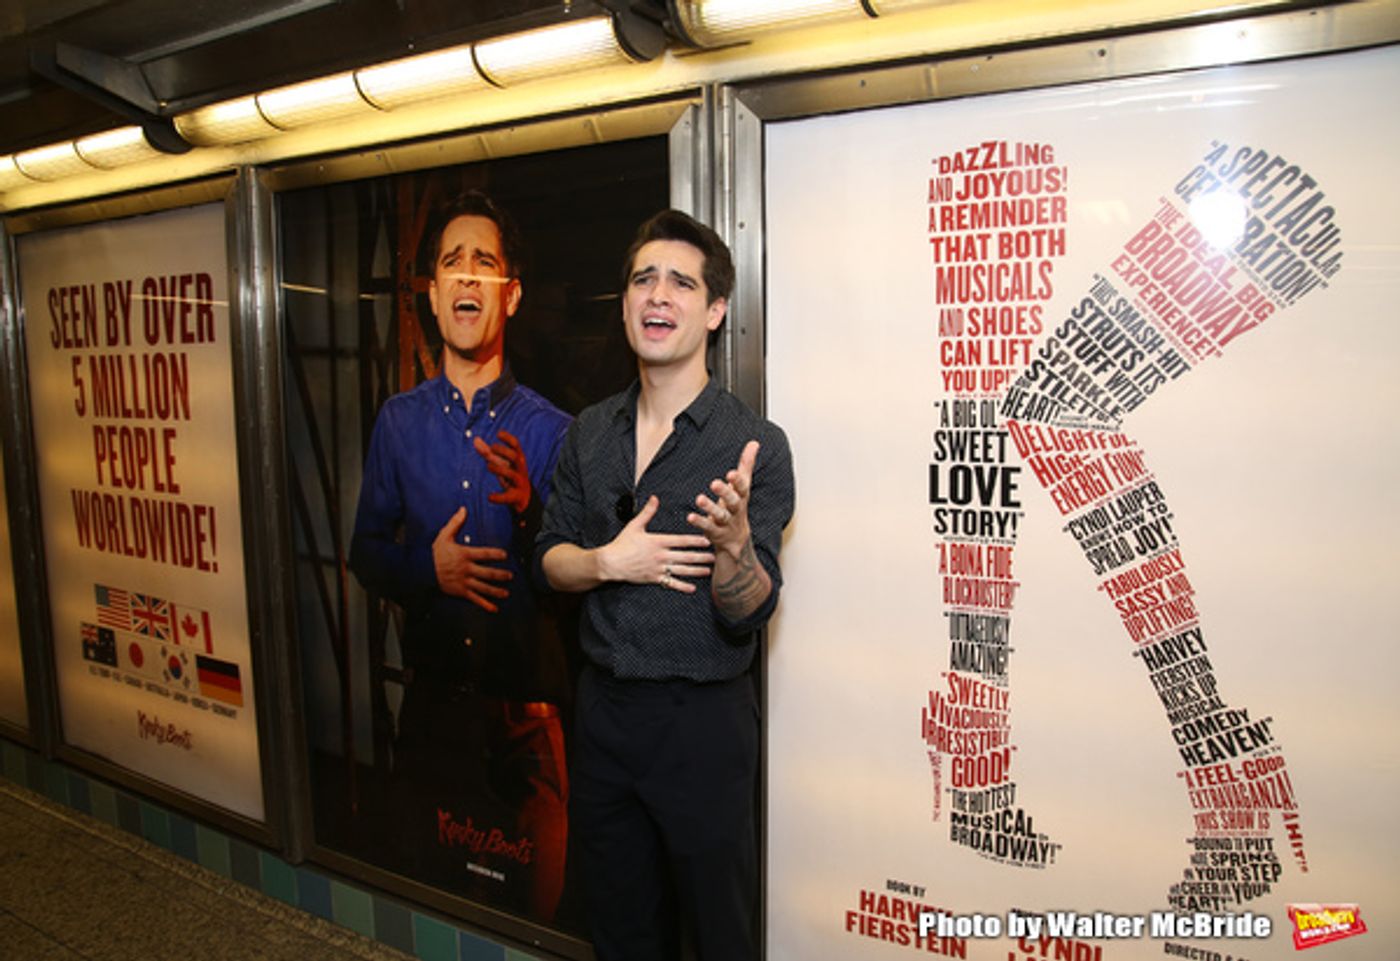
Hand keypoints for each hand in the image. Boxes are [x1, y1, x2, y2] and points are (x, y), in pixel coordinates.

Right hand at [432, 506, 511, 611]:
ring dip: (496, 590)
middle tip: (511, 576)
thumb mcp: (444, 536)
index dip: (495, 554)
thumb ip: (455, 523)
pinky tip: (494, 608)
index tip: (505, 555)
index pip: (483, 554)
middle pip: (487, 573)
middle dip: (500, 575)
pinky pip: (474, 599)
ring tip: (506, 592)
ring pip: (483, 587)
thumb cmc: (434, 553)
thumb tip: (463, 509)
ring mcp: (463, 582)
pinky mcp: (460, 592)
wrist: (421, 570)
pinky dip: (485, 604)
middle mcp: (466, 569)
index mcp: (464, 555)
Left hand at [473, 429, 530, 513]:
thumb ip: (488, 452)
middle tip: (491, 449)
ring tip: (488, 466)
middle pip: (515, 457)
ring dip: (499, 469)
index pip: (516, 445)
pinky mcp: (515, 496)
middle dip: (503, 451)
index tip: (498, 434)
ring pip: (512, 475)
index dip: (508, 438)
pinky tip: (490, 497)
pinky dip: (499, 497)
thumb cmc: (510, 474)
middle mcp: (520, 469)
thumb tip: (475, 439)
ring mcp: (519, 482)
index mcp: (518, 458)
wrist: (524, 497)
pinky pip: (508, 496)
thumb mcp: (501, 463)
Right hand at [600, 495, 714, 593]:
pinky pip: (671, 583)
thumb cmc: (622, 544)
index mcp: (657, 541)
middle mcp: (660, 556)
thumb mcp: (634, 525)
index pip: (681, 541)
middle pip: (685, 556)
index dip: (696, 540)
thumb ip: (648, 512)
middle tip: (714, 556)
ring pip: (681, 570)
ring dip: (696, 570)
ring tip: (708, 570)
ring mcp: (658, 568)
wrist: (610, 563)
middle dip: (701, 556)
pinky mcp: (654, 579)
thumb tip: (655, 498)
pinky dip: (682, 586)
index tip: (708, 540)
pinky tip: (692, 588)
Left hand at [688, 440, 758, 558]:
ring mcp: (726, 522)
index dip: (737, 481)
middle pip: (733, 501)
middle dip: (724, 493)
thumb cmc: (737, 506)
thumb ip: (746, 465)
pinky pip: (707, 527)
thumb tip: (754, 442)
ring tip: (699, 499)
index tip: (731, 473)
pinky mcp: (715, 533)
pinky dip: (699, 522)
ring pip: (720, 515)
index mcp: (741, 497)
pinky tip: (690, 516)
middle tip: (714, 483)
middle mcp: (735, 510)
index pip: (742, 488)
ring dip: (710, 507)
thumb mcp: (742, 486)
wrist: (737, 539)